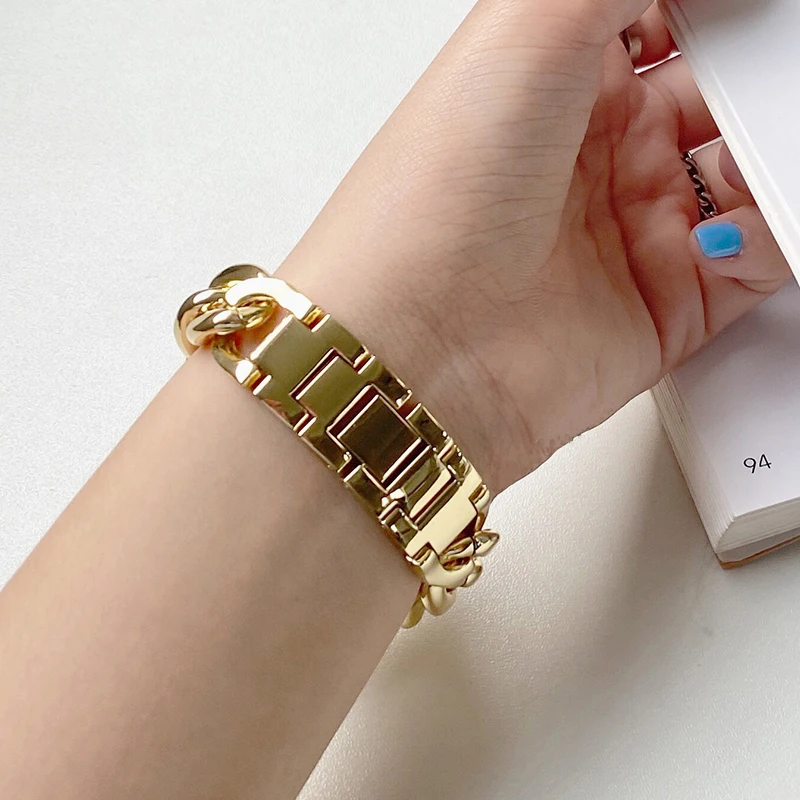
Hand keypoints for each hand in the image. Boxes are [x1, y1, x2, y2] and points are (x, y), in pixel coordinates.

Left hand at [279, 0, 789, 490]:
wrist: (418, 350)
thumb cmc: (433, 201)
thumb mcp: (524, 33)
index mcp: (560, 85)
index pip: (667, 24)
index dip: (718, 13)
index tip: (752, 11)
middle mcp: (597, 160)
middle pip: (720, 96)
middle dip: (758, 78)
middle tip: (770, 75)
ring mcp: (632, 234)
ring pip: (748, 174)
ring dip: (770, 153)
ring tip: (751, 156)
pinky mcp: (664, 308)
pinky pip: (756, 259)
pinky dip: (770, 235)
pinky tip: (733, 228)